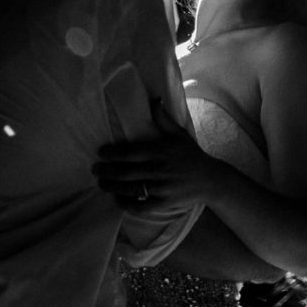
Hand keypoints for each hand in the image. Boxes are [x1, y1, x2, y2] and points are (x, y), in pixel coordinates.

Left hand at [92, 98, 220, 211]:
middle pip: (127, 172)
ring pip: (131, 189)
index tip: (100, 153)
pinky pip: (141, 206)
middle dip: (107, 171)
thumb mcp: (179, 134)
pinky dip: (127, 204)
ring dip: (112, 187)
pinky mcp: (165, 204)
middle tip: (94, 169)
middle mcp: (159, 170)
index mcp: (160, 152)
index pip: (131, 153)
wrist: (211, 180)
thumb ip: (163, 119)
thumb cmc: (192, 155)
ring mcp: (162, 188)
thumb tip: (154, 99)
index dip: (113, 154)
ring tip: (101, 184)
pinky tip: (118, 199)